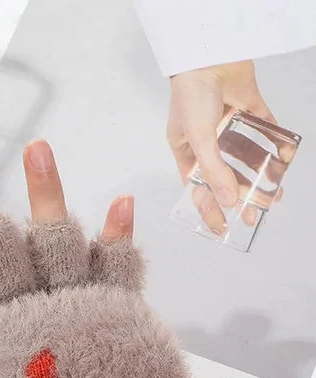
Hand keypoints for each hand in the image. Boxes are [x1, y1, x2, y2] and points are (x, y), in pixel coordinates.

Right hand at [168, 60, 275, 231]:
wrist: (208, 54)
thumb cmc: (192, 97)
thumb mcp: (199, 139)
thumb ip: (215, 171)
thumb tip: (229, 202)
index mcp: (186, 152)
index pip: (199, 189)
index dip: (209, 210)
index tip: (222, 229)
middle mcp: (207, 142)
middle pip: (226, 176)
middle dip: (240, 197)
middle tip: (255, 215)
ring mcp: (229, 125)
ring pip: (247, 157)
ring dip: (260, 176)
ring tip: (274, 193)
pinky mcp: (249, 109)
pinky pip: (265, 130)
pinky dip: (276, 143)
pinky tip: (286, 158)